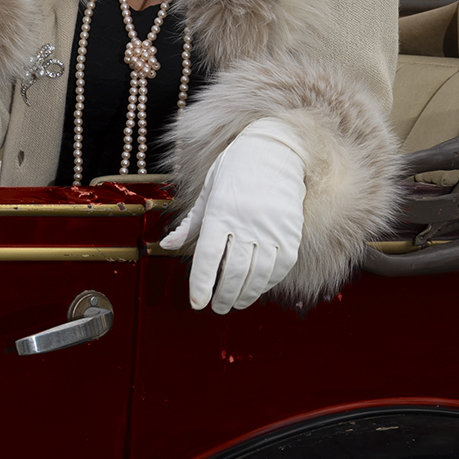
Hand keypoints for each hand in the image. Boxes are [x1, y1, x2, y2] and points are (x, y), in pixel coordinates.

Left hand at [159, 117, 307, 313]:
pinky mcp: (292, 231)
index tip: (197, 303)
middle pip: (233, 270)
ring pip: (258, 272)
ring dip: (246, 294)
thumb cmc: (234, 171)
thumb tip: (167, 245)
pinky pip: (281, 266)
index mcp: (220, 212)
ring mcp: (272, 228)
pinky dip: (269, 282)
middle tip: (217, 307)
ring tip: (235, 304)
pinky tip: (257, 289)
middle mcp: (246, 222)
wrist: (275, 151)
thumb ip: (189, 224)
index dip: (201, 284)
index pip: (207, 257)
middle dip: (224, 295)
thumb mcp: (207, 192)